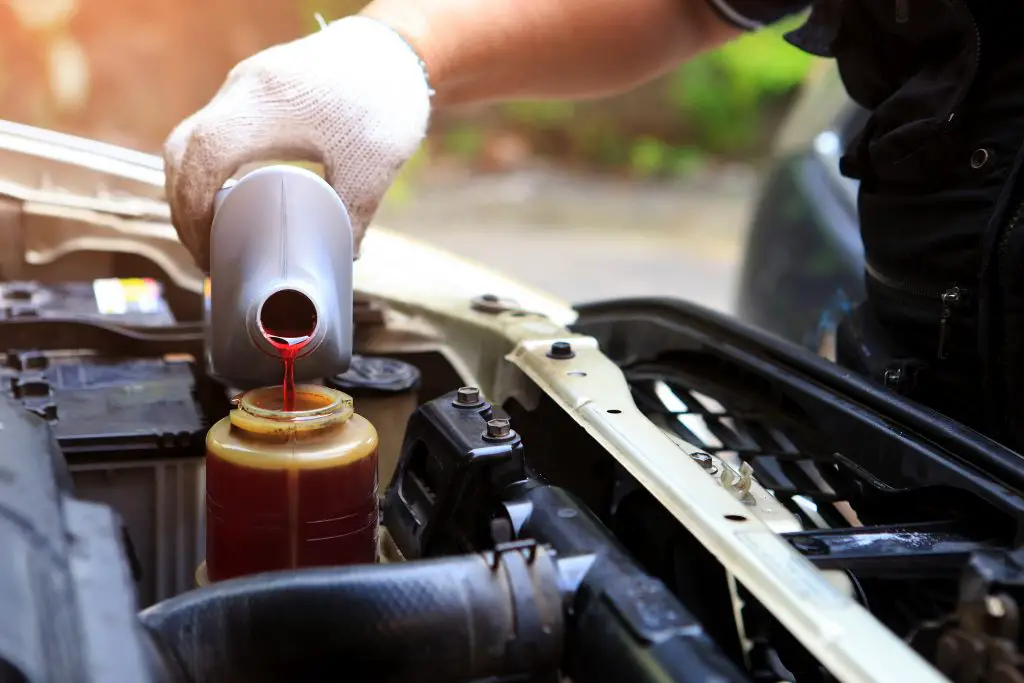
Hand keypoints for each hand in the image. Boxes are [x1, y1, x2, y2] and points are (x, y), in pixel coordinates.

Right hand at [163, 16, 431, 269]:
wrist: (395, 45)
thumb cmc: (384, 99)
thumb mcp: (373, 165)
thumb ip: (354, 214)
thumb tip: (342, 258)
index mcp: (264, 106)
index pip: (203, 158)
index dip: (194, 211)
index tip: (209, 253)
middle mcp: (242, 90)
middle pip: (182, 150)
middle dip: (182, 206)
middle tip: (206, 254)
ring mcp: (244, 86)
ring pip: (191, 138)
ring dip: (191, 187)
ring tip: (213, 235)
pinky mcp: (253, 89)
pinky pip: (211, 130)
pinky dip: (208, 167)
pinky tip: (229, 199)